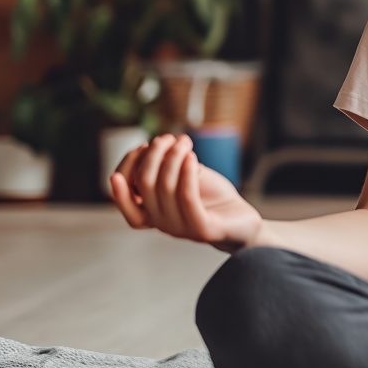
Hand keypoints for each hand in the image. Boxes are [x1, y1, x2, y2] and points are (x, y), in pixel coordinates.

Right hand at [108, 132, 262, 251]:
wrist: (242, 219)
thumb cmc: (211, 196)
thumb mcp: (185, 178)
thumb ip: (166, 168)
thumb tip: (150, 148)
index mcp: (152, 213)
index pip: (124, 200)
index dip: (124, 173)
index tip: (138, 148)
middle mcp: (162, 224)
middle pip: (143, 184)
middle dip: (153, 155)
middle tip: (168, 137)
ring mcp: (181, 229)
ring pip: (165, 187)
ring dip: (173, 158)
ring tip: (184, 141)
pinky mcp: (202, 230)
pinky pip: (187, 198)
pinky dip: (186, 174)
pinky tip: (192, 156)